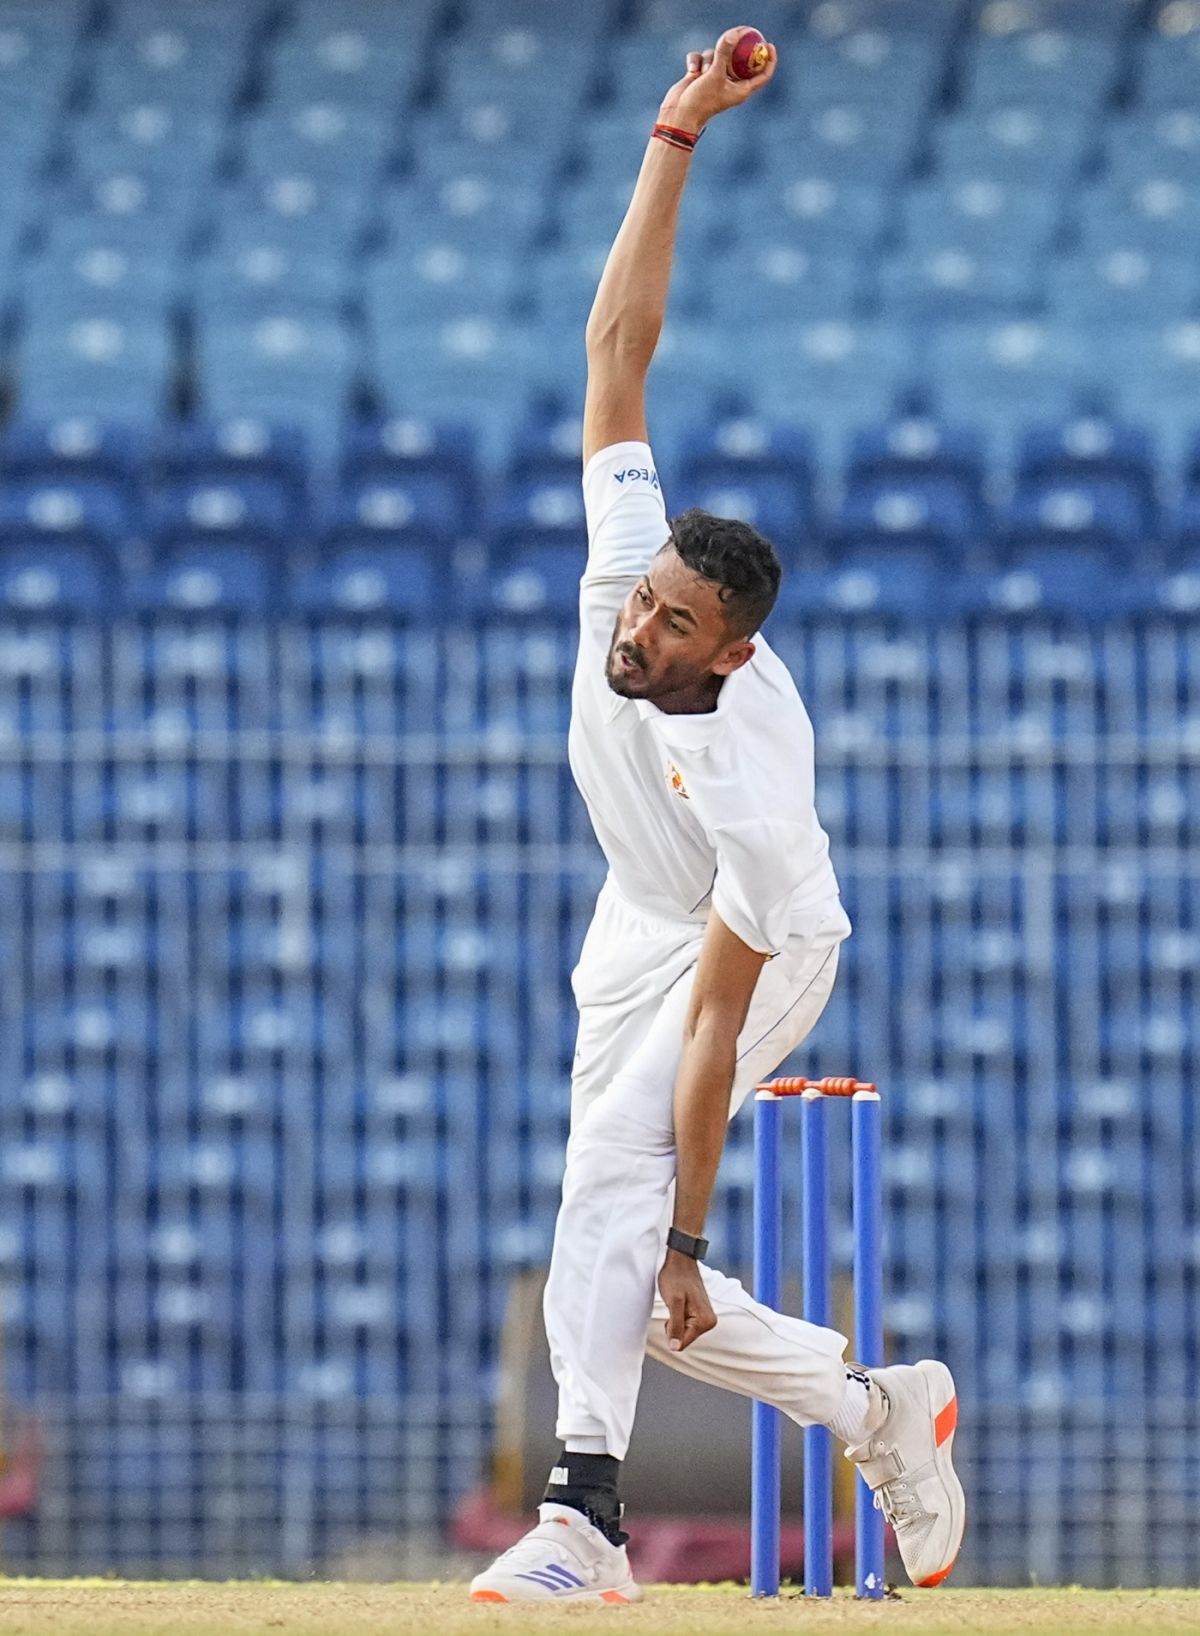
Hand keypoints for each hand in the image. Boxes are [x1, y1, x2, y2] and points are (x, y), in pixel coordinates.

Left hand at [658, 1249, 717, 1351]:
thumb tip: (675, 1348)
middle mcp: (709, 1322)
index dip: (671, 1331)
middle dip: (673, 1325)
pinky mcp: (700, 1314)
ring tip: (677, 1302)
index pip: (682, 1343)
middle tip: (674, 1306)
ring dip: (674, 1320)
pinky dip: (677, 1316)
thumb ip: (676, 1325)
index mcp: (705, 1321)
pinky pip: (684, 1325)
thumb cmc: (675, 1277)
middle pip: (683, 1338)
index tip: (671, 1314)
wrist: (680, 1260)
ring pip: (682, 1332)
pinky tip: (679, 1302)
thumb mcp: (674, 1302)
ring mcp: (705, 1318)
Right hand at [659, 27, 777, 133]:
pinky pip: (701, 59)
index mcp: (741, 89)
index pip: (762, 75)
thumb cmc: (701, 101)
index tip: (769, 45)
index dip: (768, 60)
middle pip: (738, 59)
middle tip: (737, 34)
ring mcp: (715, 79)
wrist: (678, 114)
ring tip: (702, 73)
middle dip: (735, 47)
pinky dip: (696, 62)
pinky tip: (691, 71)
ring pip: (717, 56)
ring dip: (708, 59)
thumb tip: (733, 34)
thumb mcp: (714, 74)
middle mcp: (730, 83)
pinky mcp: (701, 75)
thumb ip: (723, 53)